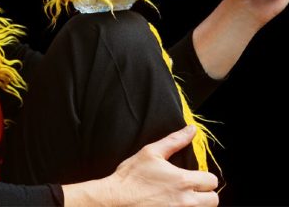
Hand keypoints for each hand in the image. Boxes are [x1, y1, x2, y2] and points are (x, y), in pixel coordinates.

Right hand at [63, 125, 218, 205]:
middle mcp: (186, 201)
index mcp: (183, 181)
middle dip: (205, 193)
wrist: (116, 200)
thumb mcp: (151, 152)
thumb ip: (174, 141)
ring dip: (198, 203)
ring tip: (182, 197)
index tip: (195, 175)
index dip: (205, 176)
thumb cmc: (132, 176)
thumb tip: (191, 130)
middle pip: (213, 200)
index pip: (212, 181)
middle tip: (191, 188)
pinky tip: (173, 204)